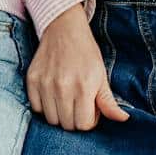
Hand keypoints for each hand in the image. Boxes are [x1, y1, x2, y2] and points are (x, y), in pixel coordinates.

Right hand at [26, 7, 130, 130]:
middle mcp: (63, 87)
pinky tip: (52, 95)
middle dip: (75, 119)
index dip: (89, 120)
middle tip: (78, 103)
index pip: (83, 125)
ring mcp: (45, 84)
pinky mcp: (32, 80)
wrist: (64, 29)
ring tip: (66, 99)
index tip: (90, 108)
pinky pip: (36, 108)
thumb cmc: (86, 53)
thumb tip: (123, 119)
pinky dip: (44, 106)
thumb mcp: (101, 75)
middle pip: (67, 125)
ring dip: (59, 114)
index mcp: (84, 87)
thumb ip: (108, 101)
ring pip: (51, 119)